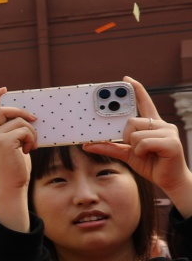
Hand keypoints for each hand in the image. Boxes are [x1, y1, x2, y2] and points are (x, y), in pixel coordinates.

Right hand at [0, 87, 36, 230]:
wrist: (12, 184)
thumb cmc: (15, 166)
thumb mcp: (12, 145)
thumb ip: (12, 130)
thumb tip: (28, 116)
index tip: (4, 90)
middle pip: (4, 110)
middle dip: (22, 112)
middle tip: (34, 120)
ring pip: (19, 121)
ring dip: (31, 131)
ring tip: (30, 145)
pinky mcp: (4, 142)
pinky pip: (24, 130)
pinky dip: (31, 138)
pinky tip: (28, 149)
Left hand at [85, 77, 191, 216]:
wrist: (170, 181)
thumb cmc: (151, 165)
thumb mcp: (127, 154)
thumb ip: (110, 147)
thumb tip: (88, 144)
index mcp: (152, 124)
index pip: (144, 103)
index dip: (136, 90)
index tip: (126, 79)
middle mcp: (161, 124)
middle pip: (131, 121)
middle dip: (127, 136)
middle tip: (136, 147)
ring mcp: (168, 131)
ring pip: (135, 133)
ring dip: (135, 147)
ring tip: (147, 154)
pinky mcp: (171, 142)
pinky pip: (143, 142)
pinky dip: (141, 152)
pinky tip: (151, 156)